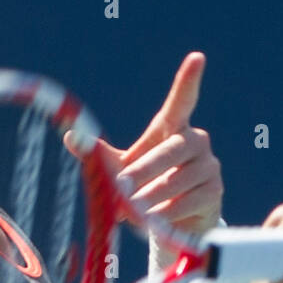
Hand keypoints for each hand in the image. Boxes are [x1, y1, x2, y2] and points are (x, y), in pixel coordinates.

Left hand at [66, 52, 222, 240]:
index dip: (188, 81)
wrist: (170, 224)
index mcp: (172, 129)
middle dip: (146, 168)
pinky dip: (168, 213)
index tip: (196, 58)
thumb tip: (69, 136)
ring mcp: (208, 166)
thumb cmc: (143, 187)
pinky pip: (189, 201)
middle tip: (122, 186)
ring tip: (135, 210)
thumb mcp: (119, 171)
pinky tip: (155, 222)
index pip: (182, 102)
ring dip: (153, 196)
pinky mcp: (214, 193)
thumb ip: (99, 156)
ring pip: (179, 179)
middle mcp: (195, 142)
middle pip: (172, 149)